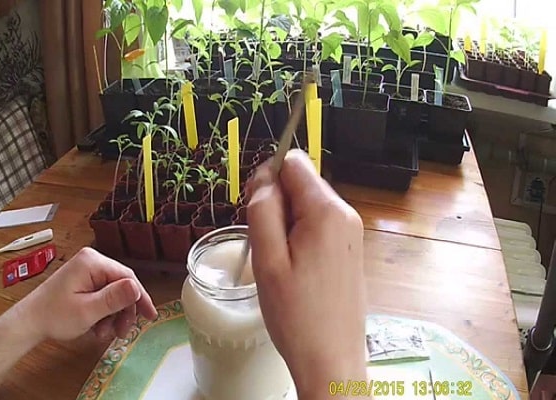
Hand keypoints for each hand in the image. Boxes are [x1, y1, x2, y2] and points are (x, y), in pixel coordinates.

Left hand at [21, 247, 157, 341]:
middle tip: (122, 332)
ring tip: (106, 333)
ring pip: (114, 292)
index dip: (140, 298)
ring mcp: (87, 270)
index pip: (128, 277)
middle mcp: (92, 260)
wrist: (28, 323)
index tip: (149, 316)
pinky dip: (104, 311)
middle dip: (123, 310)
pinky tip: (98, 326)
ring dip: (114, 314)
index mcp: (93, 262)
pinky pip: (103, 294)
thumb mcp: (88, 311)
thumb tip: (136, 287)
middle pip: (121, 285)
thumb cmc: (54, 316)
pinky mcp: (83, 280)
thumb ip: (114, 298)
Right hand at [246, 150, 366, 398]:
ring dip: (285, 222)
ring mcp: (351, 233)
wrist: (331, 360)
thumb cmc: (296, 314)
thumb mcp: (268, 259)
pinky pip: (318, 226)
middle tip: (264, 244)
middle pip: (301, 183)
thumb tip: (265, 177)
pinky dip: (299, 236)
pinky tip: (293, 268)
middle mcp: (345, 215)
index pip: (294, 162)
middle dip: (276, 203)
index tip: (255, 210)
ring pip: (308, 205)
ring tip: (278, 261)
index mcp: (326, 212)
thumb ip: (263, 209)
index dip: (268, 178)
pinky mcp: (349, 250)